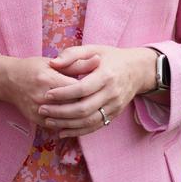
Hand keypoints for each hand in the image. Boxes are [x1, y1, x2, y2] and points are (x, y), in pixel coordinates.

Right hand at [0, 54, 89, 127]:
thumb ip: (76, 64)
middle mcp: (42, 97)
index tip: (99, 87)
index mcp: (48, 79)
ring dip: (81, 115)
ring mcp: (38, 110)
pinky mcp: (37, 120)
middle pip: (74, 105)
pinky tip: (79, 119)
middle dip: (88, 103)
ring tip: (92, 110)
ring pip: (68, 118)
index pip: (77, 89)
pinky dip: (70, 124)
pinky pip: (59, 126)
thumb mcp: (52, 63)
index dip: (91, 89)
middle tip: (98, 100)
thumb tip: (98, 59)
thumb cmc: (32, 68)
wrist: (8, 81)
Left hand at [39, 45, 157, 136]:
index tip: (47, 94)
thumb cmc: (110, 57)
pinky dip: (78, 131)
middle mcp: (112, 93)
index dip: (63, 93)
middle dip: (61, 112)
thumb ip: (72, 55)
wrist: (137, 70)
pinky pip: (95, 127)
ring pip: (89, 121)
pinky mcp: (114, 114)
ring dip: (67, 124)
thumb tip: (52, 63)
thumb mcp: (93, 49)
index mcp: (106, 75)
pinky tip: (62, 132)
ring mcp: (115, 106)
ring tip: (48, 121)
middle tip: (42, 110)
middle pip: (85, 108)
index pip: (82, 88)